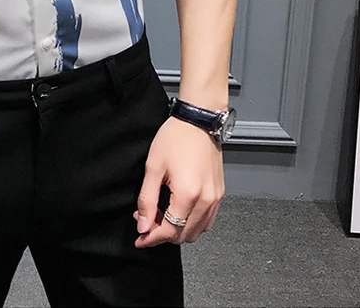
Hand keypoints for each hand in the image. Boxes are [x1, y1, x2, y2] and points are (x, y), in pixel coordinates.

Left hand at [133, 115, 224, 247]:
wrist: (198, 121)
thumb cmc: (175, 138)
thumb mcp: (153, 167)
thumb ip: (147, 200)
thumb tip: (143, 225)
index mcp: (188, 195)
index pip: (170, 231)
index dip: (152, 238)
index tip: (140, 239)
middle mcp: (206, 200)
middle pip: (184, 235)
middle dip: (163, 234)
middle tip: (146, 222)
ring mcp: (215, 198)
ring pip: (197, 231)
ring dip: (178, 230)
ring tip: (161, 216)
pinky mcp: (219, 193)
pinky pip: (207, 220)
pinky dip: (192, 223)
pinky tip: (178, 212)